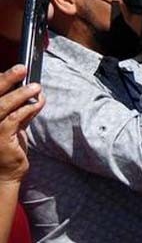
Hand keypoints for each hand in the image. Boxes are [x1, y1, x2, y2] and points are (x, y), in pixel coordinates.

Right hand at [0, 65, 44, 183]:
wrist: (5, 175)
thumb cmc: (7, 150)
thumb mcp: (13, 126)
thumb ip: (19, 111)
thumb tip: (33, 95)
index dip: (0, 79)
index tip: (14, 70)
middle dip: (7, 79)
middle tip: (22, 68)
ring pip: (2, 105)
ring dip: (20, 94)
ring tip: (36, 87)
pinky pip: (13, 119)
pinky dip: (26, 110)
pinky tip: (37, 104)